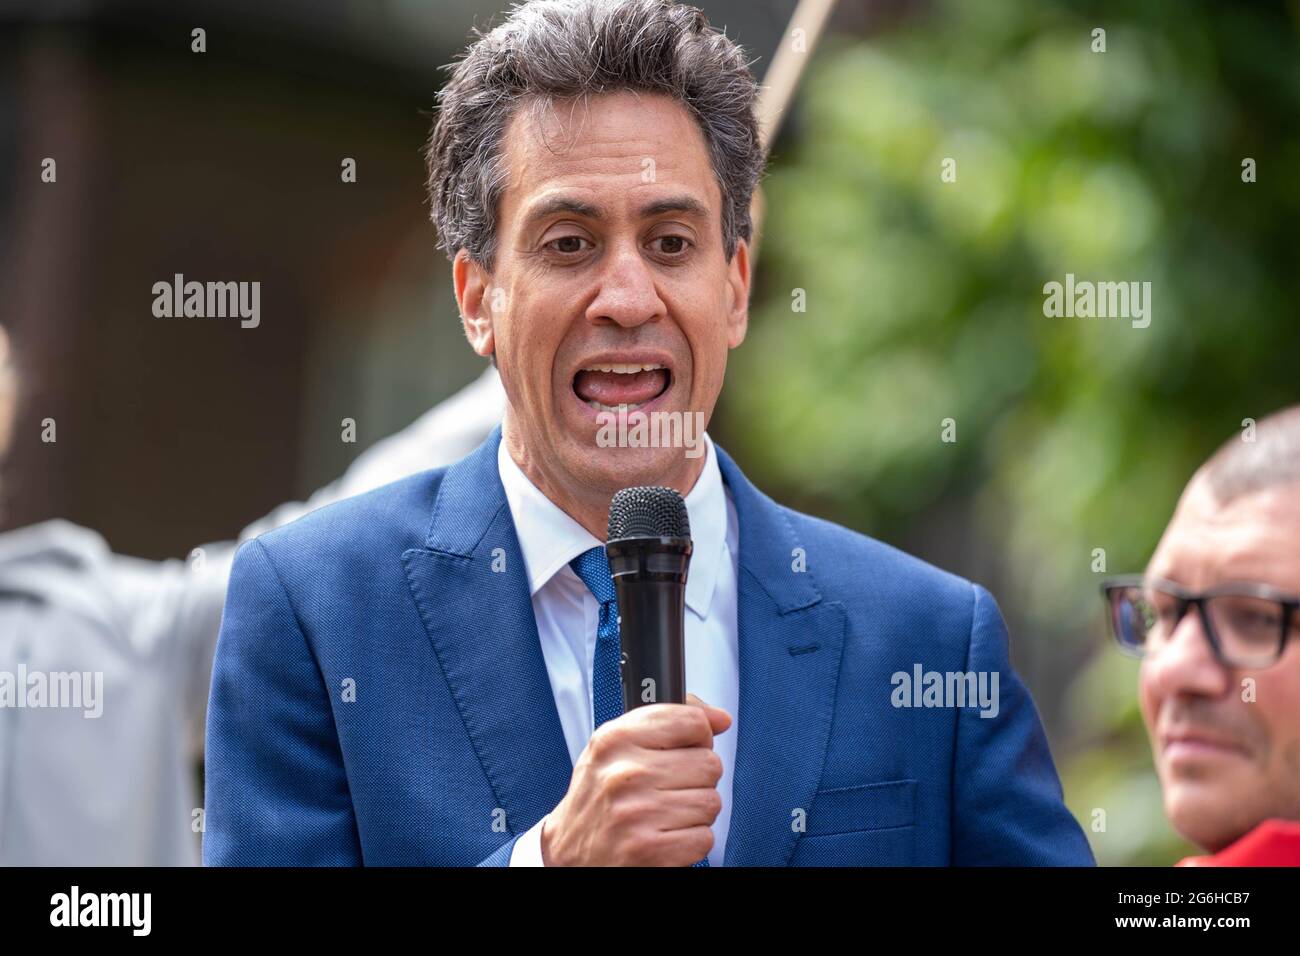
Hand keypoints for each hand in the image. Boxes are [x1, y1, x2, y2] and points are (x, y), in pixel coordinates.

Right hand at [540, 693, 730, 865]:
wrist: (568, 853)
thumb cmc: (598, 797)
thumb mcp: (617, 746)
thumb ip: (667, 721)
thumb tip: (720, 718)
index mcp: (616, 740)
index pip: (691, 721)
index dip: (699, 735)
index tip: (689, 746)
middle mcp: (625, 774)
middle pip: (709, 763)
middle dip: (698, 778)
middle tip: (671, 786)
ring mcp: (638, 813)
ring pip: (711, 801)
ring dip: (696, 811)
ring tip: (668, 812)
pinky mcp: (650, 850)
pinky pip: (705, 837)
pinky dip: (692, 839)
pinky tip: (667, 835)